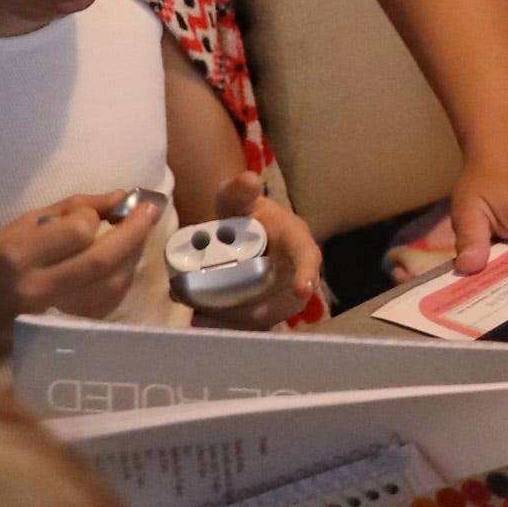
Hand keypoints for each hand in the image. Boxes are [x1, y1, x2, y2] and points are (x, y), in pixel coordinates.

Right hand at [0, 191, 162, 368]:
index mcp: (18, 257)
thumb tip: (119, 197)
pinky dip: (123, 279)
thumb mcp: (17, 227)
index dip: (93, 218)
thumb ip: (68, 210)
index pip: (75, 233)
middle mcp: (39, 289)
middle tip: (151, 209)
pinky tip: (124, 262)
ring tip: (139, 233)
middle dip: (134, 232)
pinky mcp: (67, 332)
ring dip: (133, 256)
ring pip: (112, 286)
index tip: (93, 212)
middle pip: (101, 262)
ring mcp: (55, 316)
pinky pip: (108, 303)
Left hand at [189, 172, 323, 329]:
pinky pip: (251, 325)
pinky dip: (227, 326)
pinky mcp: (263, 309)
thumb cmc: (242, 212)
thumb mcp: (236, 198)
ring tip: (199, 317)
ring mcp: (281, 295)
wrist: (234, 231)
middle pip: (282, 299)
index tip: (302, 290)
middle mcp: (295, 272)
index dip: (307, 274)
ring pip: (265, 317)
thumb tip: (248, 179)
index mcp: (296, 241)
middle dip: (248, 307)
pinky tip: (201, 322)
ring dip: (233, 321)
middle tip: (211, 307)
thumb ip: (239, 191)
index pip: (308, 257)